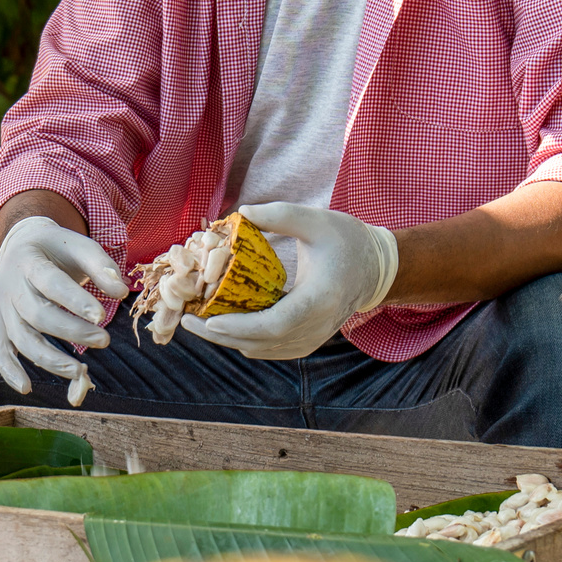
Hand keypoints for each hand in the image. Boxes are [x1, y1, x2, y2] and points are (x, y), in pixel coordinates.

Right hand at [0, 215, 128, 396]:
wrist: (20, 245)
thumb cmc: (56, 248)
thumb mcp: (78, 246)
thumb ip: (101, 266)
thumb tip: (121, 292)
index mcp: (27, 260)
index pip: (50, 282)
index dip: (74, 301)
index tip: (101, 316)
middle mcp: (8, 285)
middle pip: (36, 314)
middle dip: (71, 331)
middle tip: (104, 341)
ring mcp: (1, 308)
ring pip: (20, 338)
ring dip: (49, 359)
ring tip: (79, 372)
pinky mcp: (0, 325)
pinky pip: (1, 351)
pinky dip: (10, 371)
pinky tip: (27, 388)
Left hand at [183, 202, 398, 359]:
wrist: (375, 270)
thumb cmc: (346, 240)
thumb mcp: (316, 220)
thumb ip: (280, 215)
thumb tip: (241, 213)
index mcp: (319, 298)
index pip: (274, 324)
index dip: (239, 326)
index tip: (208, 320)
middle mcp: (315, 327)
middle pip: (259, 342)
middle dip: (218, 335)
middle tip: (185, 319)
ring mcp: (310, 340)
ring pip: (259, 349)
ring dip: (226, 338)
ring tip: (195, 319)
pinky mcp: (304, 343)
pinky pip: (266, 348)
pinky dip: (241, 338)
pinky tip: (219, 323)